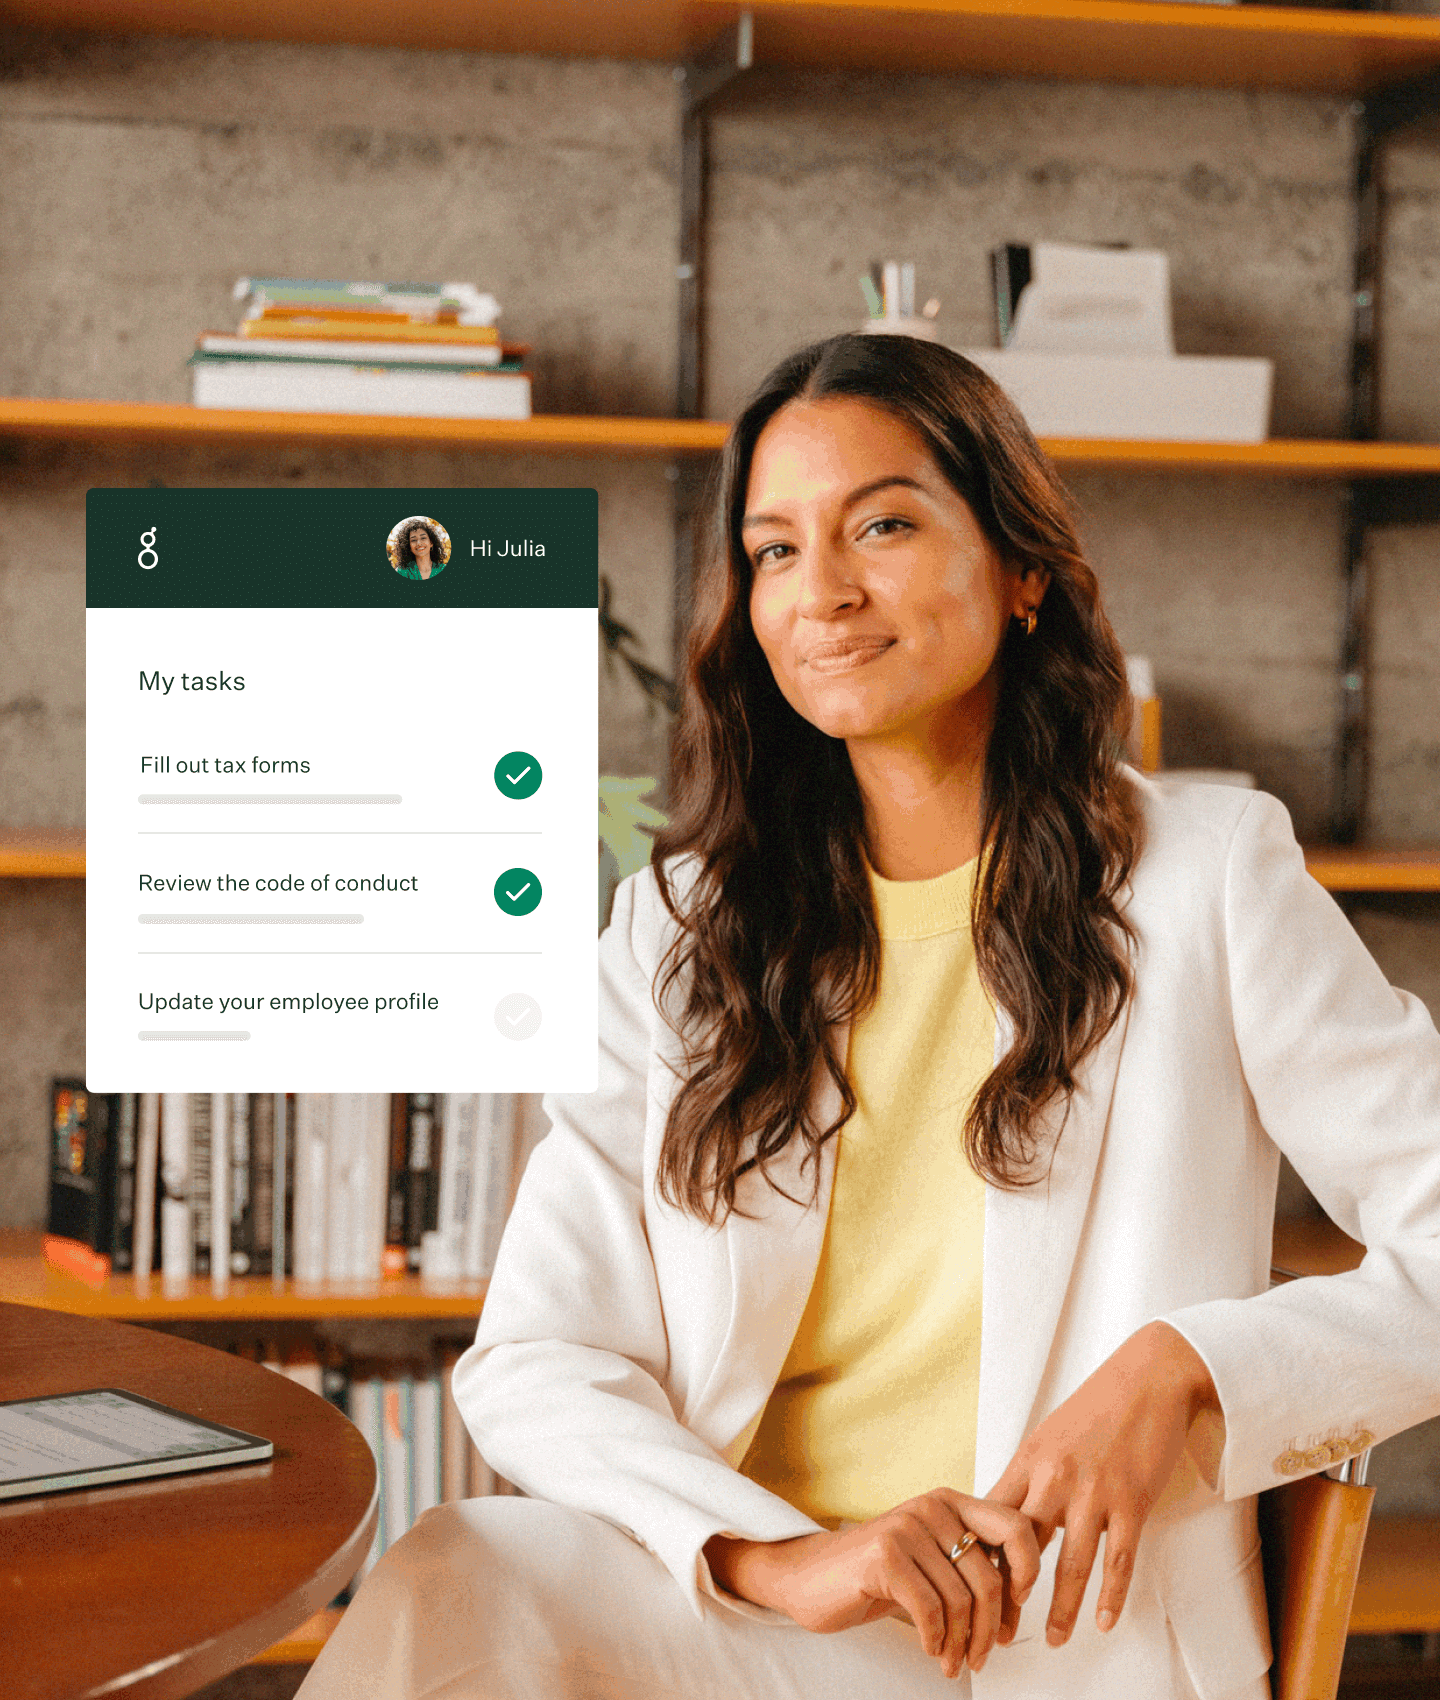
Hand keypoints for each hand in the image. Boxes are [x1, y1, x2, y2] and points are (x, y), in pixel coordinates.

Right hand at [705, 1490, 1041, 1678]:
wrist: (809, 1576)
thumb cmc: (876, 1573)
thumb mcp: (930, 1557)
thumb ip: (969, 1561)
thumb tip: (1020, 1596)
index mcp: (950, 1502)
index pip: (1016, 1526)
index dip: (1028, 1572)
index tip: (1016, 1610)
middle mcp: (931, 1506)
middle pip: (990, 1578)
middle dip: (992, 1628)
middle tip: (983, 1654)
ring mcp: (906, 1528)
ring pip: (963, 1601)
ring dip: (963, 1644)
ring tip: (954, 1661)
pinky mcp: (884, 1556)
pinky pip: (932, 1610)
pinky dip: (937, 1640)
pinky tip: (932, 1650)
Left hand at [985, 1321, 1220, 1648]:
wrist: (1151, 1376)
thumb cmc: (1100, 1404)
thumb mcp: (1050, 1433)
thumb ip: (1031, 1474)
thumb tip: (1006, 1512)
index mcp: (1030, 1459)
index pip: (993, 1520)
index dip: (980, 1560)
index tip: (972, 1591)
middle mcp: (1055, 1477)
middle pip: (1021, 1548)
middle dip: (1008, 1595)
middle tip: (1000, 1632)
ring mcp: (1094, 1491)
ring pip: (1069, 1564)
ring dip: (1060, 1608)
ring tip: (1054, 1639)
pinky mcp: (1132, 1500)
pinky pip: (1118, 1559)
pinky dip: (1111, 1595)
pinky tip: (1103, 1621)